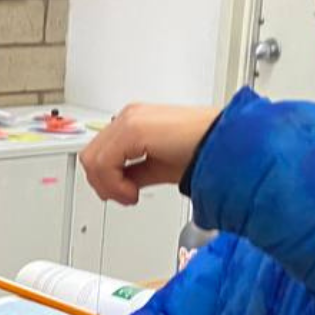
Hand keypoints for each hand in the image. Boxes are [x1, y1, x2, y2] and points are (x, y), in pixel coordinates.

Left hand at [80, 104, 219, 205]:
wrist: (224, 143)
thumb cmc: (203, 150)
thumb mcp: (158, 168)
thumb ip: (135, 173)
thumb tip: (120, 185)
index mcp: (133, 122)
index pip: (99, 152)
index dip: (105, 179)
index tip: (123, 194)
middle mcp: (128, 117)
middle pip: (90, 156)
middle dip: (103, 184)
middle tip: (125, 197)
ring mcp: (129, 121)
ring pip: (93, 161)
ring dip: (108, 186)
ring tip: (131, 195)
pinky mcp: (133, 130)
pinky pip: (104, 164)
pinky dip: (114, 185)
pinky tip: (132, 192)